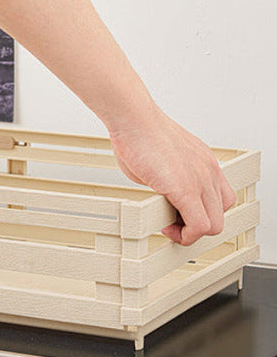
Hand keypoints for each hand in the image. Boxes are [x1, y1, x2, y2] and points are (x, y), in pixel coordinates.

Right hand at [109, 110, 235, 245]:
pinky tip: (166, 228)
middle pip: (220, 215)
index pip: (221, 200)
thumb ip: (166, 180)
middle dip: (195, 228)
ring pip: (213, 225)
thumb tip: (159, 194)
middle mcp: (208, 172)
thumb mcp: (162, 161)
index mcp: (205, 164)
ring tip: (170, 228)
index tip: (180, 215)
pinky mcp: (185, 190)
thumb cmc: (142, 135)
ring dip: (190, 234)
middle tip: (173, 225)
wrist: (135, 121)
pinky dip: (184, 235)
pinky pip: (198, 226)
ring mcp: (200, 181)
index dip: (201, 213)